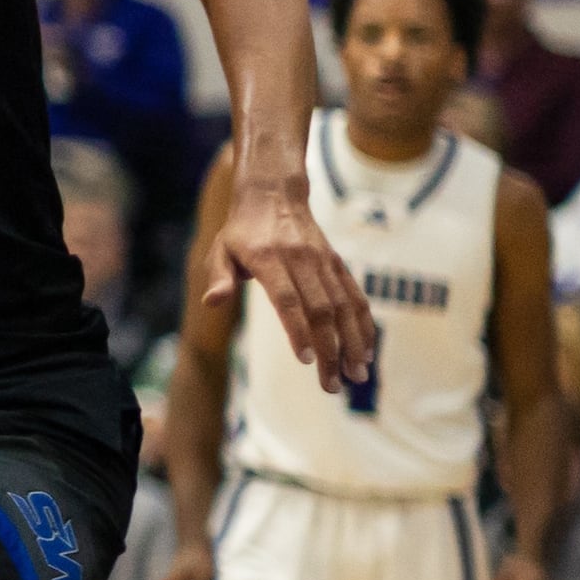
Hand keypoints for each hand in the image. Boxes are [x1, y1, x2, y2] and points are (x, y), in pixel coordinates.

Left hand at [207, 176, 374, 392]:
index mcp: (268, 258)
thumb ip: (218, 277)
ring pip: (343, 306)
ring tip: (357, 375)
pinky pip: (355, 296)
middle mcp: (301, 260)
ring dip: (353, 342)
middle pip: (320, 310)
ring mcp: (323, 262)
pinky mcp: (337, 264)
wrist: (274, 194)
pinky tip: (367, 350)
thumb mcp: (219, 249)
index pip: (288, 299)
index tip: (305, 360)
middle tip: (332, 385)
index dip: (297, 329)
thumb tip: (213, 302)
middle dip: (329, 349)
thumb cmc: (241, 231)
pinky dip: (363, 324)